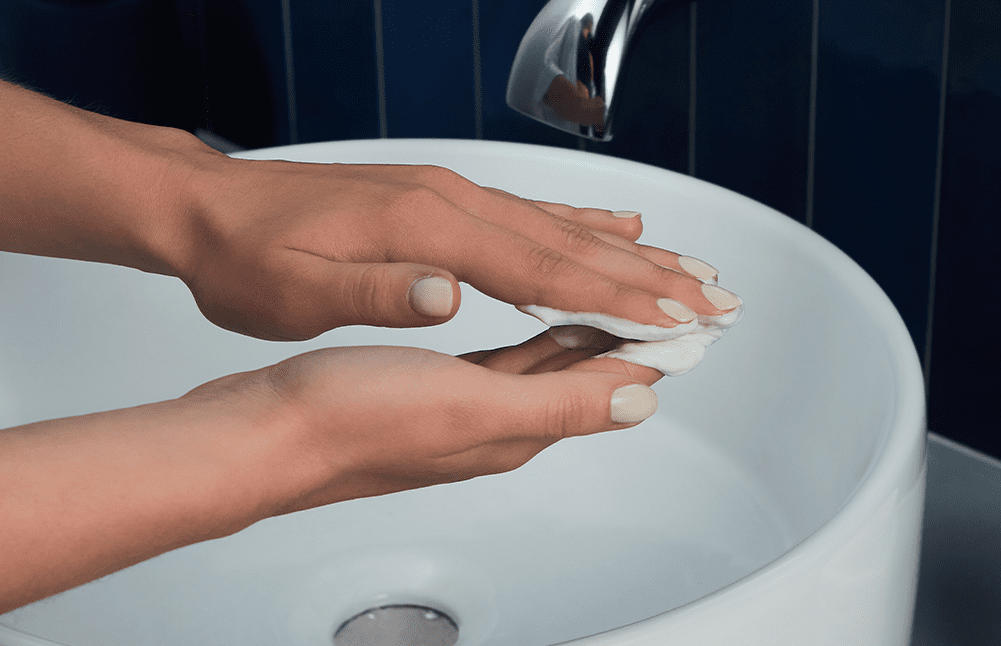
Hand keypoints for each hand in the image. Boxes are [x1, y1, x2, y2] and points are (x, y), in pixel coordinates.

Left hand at [175, 154, 727, 340]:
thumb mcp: (294, 290)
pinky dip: (583, 218)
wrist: (211, 208)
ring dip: (629, 249)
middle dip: (648, 277)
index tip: (674, 320)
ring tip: (687, 266)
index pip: (540, 272)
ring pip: (560, 223)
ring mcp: (451, 194)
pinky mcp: (441, 197)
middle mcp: (452, 202)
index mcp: (428, 229)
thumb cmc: (249, 258)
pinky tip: (614, 222)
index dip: (614, 300)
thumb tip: (447, 294)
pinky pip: (529, 209)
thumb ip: (374, 292)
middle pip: (569, 243)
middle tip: (714, 298)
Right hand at [185, 328, 661, 515]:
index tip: (692, 318)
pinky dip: (538, 335)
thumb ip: (560, 403)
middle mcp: (496, 422)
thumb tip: (639, 400)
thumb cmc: (353, 419)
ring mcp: (463, 406)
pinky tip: (539, 321)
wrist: (267, 433)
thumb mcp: (471, 406)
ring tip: (618, 302)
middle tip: (667, 303)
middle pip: (585, 375)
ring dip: (587, 334)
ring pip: (548, 365)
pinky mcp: (430, 388)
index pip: (608, 384)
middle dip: (629, 338)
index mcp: (514, 426)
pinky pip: (506, 357)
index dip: (654, 348)